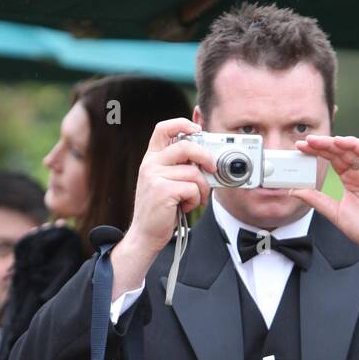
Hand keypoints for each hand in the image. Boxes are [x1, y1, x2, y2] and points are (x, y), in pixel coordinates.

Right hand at [111, 118, 217, 291]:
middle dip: (206, 156)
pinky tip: (186, 207)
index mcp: (151, 158)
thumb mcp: (166, 182)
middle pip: (186, 146)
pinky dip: (195, 200)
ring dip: (201, 189)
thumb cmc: (160, 210)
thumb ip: (180, 167)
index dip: (182, 124)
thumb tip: (207, 158)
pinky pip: (192, 188)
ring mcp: (155, 176)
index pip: (163, 128)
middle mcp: (151, 164)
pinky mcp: (163, 191)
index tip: (198, 130)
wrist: (145, 235)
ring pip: (193, 172)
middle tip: (212, 168)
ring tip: (194, 199)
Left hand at [292, 134, 358, 270]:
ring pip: (352, 149)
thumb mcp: (334, 212)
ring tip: (317, 141)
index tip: (300, 149)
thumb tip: (295, 191)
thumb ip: (316, 200)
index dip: (316, 152)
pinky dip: (355, 145)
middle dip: (322, 145)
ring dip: (335, 143)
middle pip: (339, 152)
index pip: (331, 159)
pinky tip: (340, 142)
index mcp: (349, 179)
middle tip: (304, 142)